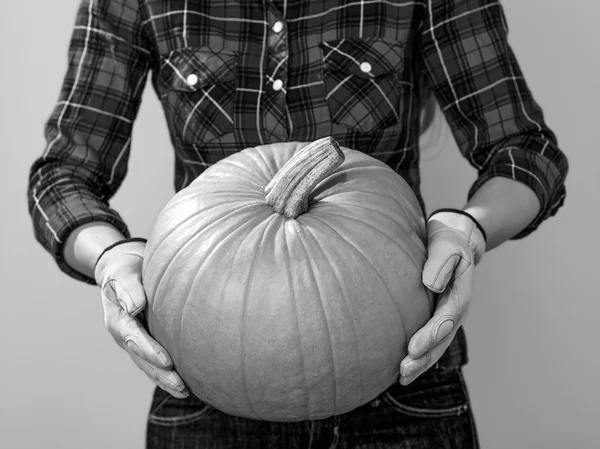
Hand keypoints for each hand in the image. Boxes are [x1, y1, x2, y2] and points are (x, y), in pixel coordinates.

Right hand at [94, 238, 188, 397]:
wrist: (122, 269)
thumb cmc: (124, 269)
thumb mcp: (122, 273)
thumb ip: (128, 288)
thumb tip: (135, 307)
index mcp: (117, 320)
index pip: (134, 339)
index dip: (150, 352)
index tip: (168, 362)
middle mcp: (124, 335)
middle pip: (143, 359)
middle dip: (161, 374)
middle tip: (182, 386)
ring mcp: (134, 341)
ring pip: (149, 365)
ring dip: (165, 379)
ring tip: (185, 391)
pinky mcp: (146, 341)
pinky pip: (155, 361)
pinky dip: (167, 373)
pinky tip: (185, 383)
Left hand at [399, 210, 485, 384]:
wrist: (455, 239)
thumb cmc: (448, 241)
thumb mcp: (447, 244)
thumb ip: (440, 262)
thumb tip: (430, 284)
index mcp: (460, 293)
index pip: (445, 318)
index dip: (430, 335)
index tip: (413, 348)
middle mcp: (456, 309)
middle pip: (442, 339)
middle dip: (424, 357)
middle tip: (403, 371)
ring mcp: (447, 315)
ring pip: (437, 344)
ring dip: (421, 362)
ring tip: (402, 377)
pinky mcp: (436, 315)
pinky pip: (429, 338)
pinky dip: (418, 354)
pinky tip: (402, 367)